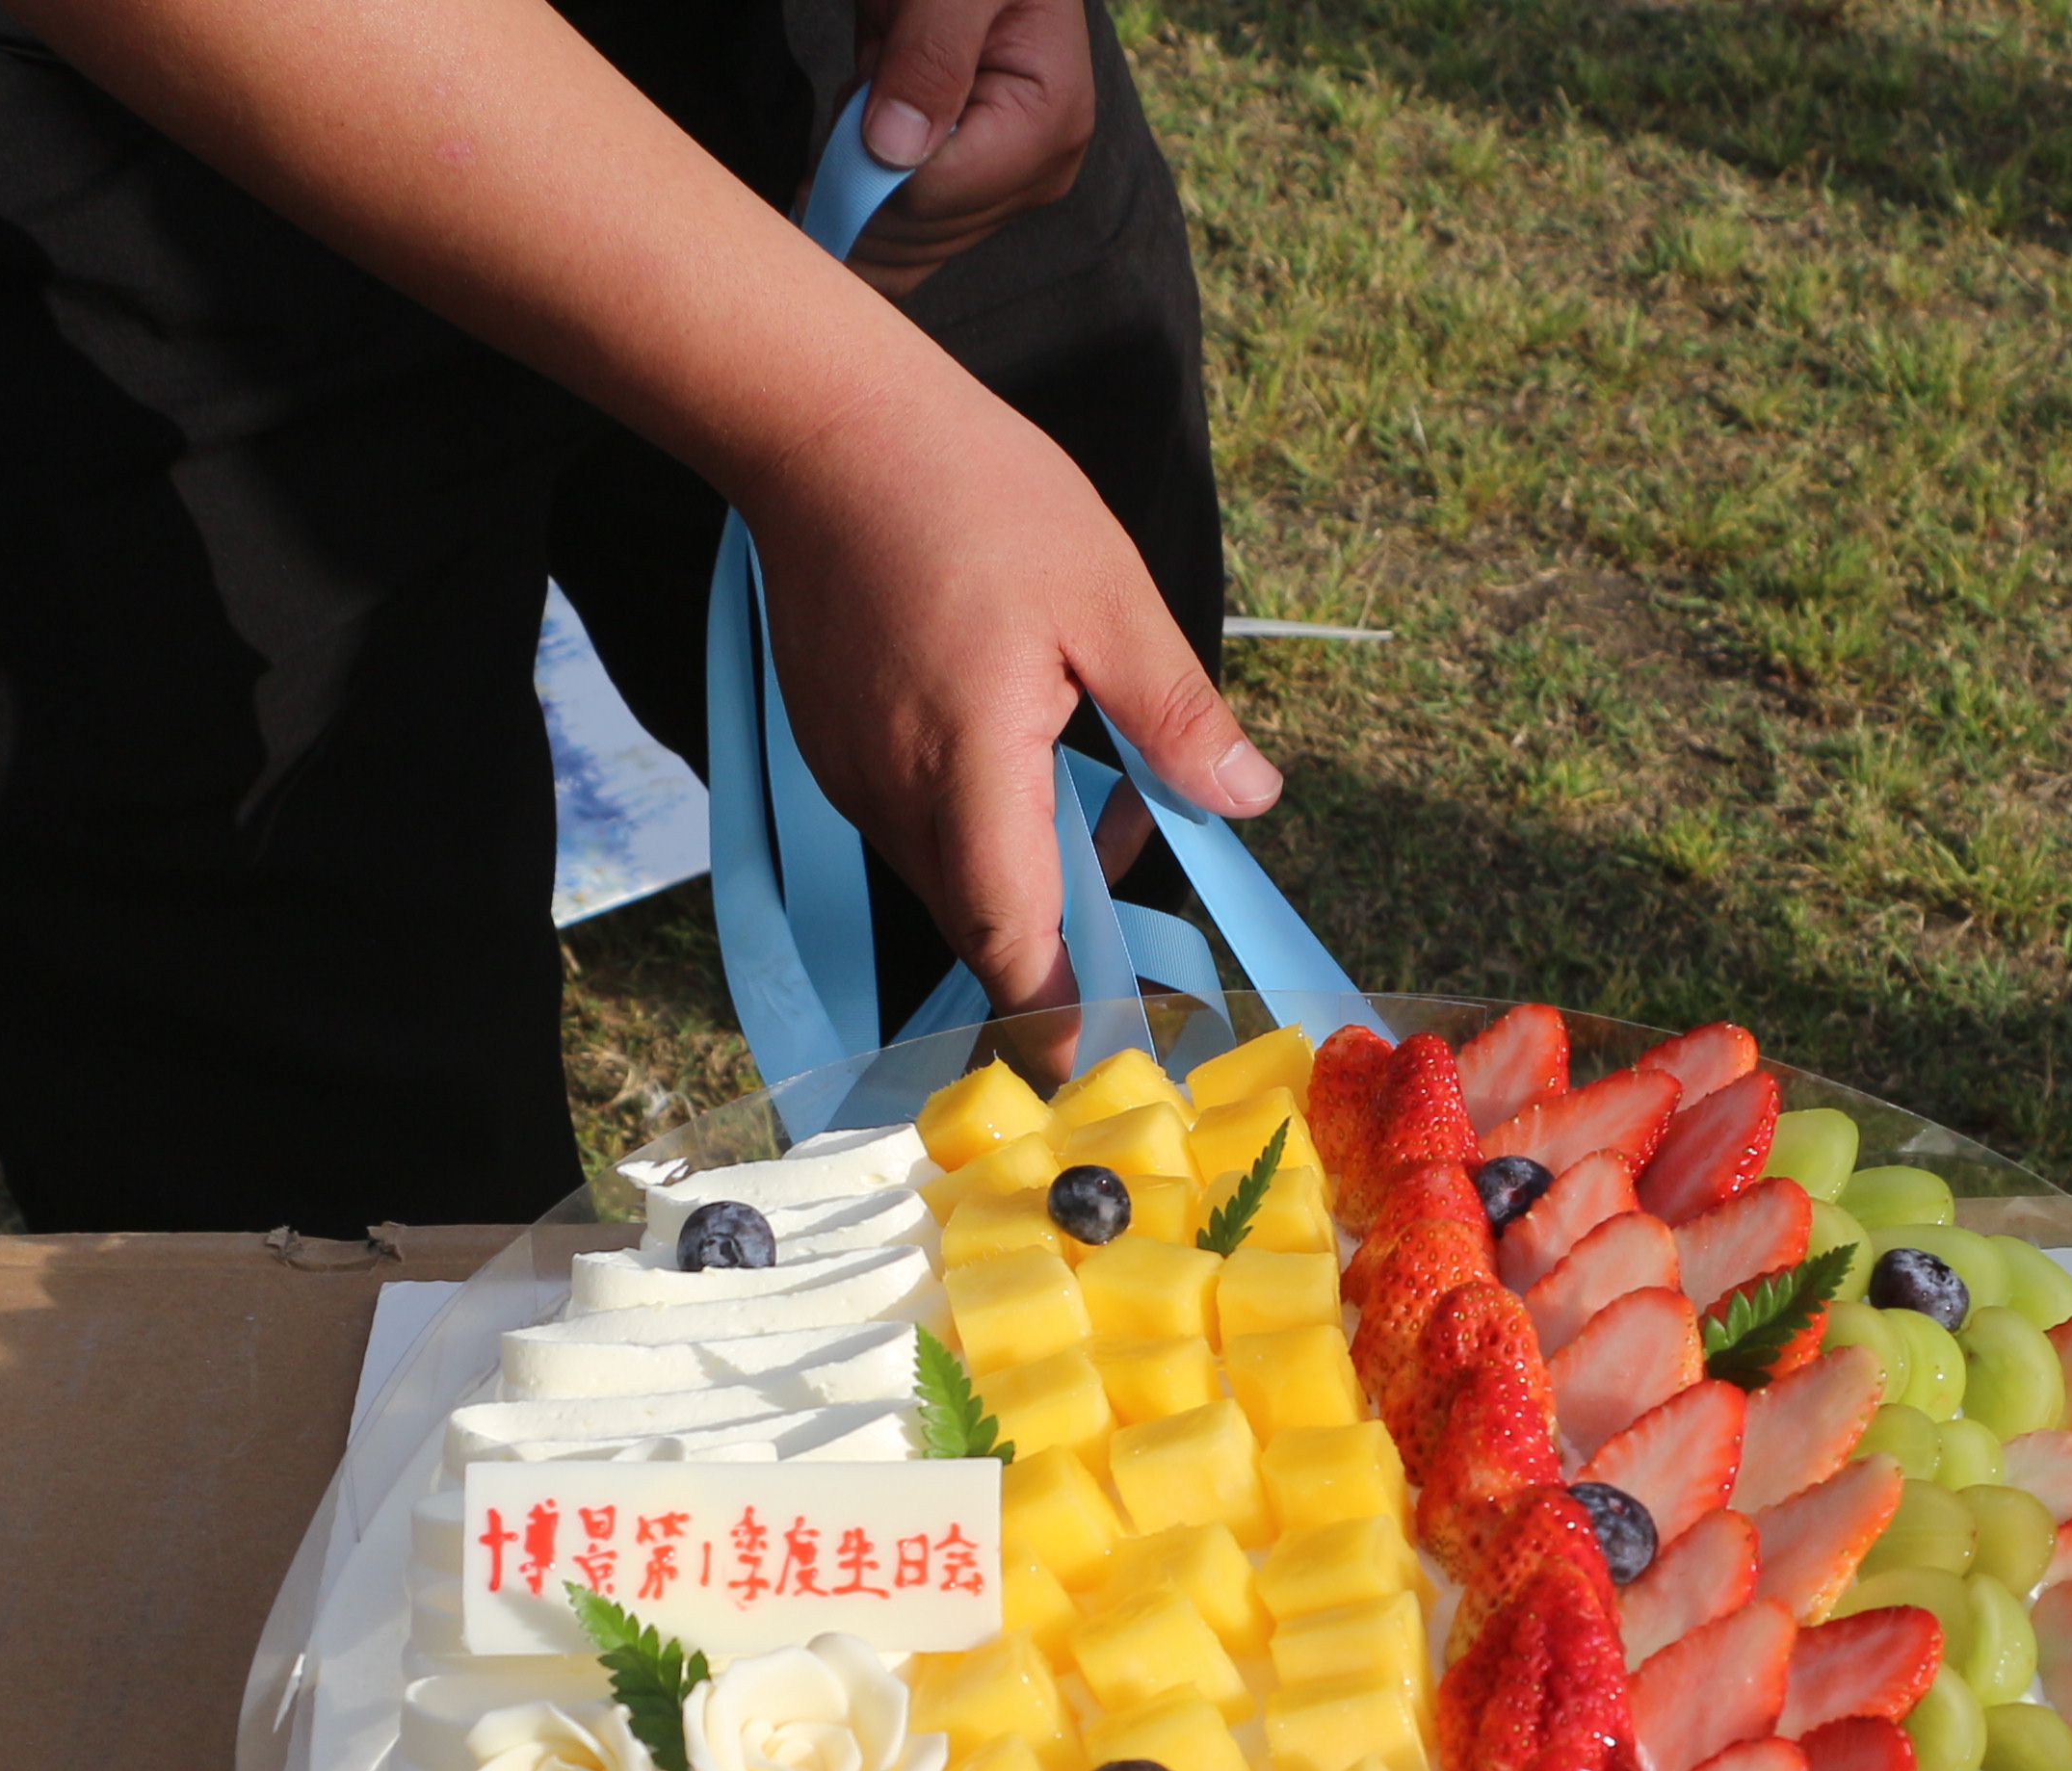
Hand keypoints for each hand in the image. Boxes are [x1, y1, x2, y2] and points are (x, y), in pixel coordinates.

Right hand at [733, 368, 1270, 1024]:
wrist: (823, 424)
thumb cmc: (971, 493)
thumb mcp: (1109, 595)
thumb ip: (1178, 716)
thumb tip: (1249, 801)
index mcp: (971, 775)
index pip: (1011, 946)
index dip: (1061, 1011)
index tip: (1108, 1046)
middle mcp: (896, 799)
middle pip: (982, 928)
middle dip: (1061, 929)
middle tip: (1129, 842)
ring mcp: (853, 778)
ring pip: (947, 876)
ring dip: (1020, 864)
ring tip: (1076, 755)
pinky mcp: (833, 750)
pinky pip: (913, 823)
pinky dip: (973, 816)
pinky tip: (1015, 729)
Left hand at [843, 0, 1095, 295]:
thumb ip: (930, 52)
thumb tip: (893, 148)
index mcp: (1047, 123)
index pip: (934, 192)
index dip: (870, 160)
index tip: (853, 96)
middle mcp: (1034, 172)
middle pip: (917, 230)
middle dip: (862, 172)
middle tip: (862, 87)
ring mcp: (1002, 189)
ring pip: (904, 248)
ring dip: (860, 180)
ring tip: (876, 94)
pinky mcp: (970, 192)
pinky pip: (903, 237)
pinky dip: (865, 190)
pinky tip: (871, 129)